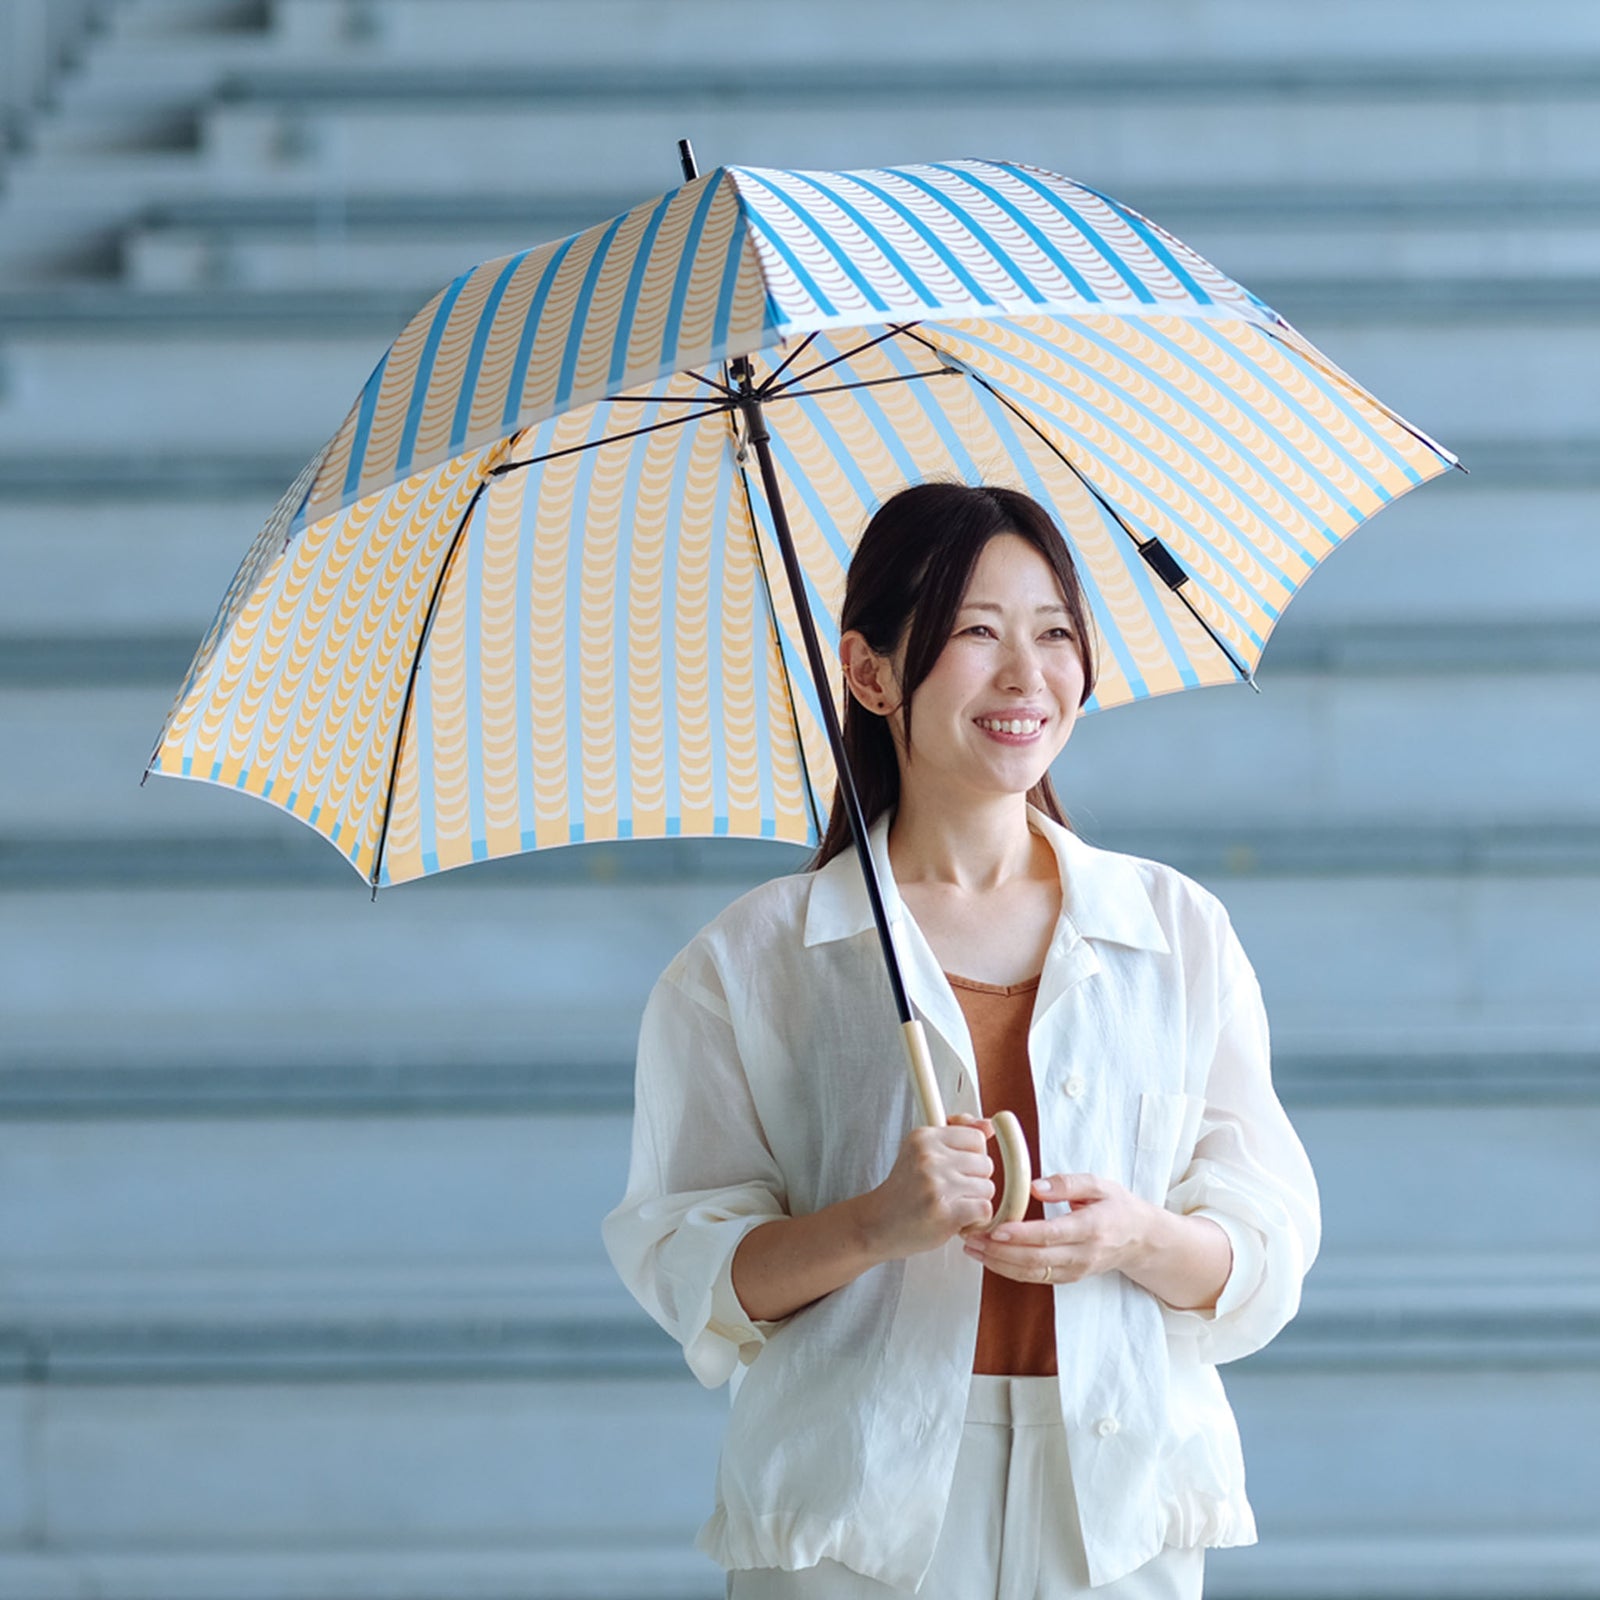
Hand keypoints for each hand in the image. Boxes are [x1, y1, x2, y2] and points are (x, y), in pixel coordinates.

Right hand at [861, 1114, 996, 1261]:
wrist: (877, 1224)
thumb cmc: (904, 1190)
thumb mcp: (922, 1150)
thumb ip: (957, 1132)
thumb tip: (989, 1125)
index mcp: (924, 1137)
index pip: (977, 1138)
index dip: (972, 1156)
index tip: (957, 1167)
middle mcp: (929, 1157)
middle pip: (985, 1164)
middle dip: (974, 1180)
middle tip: (951, 1190)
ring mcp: (937, 1185)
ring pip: (987, 1188)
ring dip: (974, 1201)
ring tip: (952, 1205)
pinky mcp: (945, 1213)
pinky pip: (984, 1210)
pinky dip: (976, 1220)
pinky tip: (957, 1220)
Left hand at [962, 1171, 1153, 1285]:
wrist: (1140, 1239)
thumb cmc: (1117, 1206)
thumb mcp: (1100, 1184)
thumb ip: (1067, 1183)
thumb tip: (1034, 1186)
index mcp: (1091, 1228)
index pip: (1051, 1234)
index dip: (1022, 1235)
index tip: (996, 1228)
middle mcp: (1083, 1254)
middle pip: (1036, 1258)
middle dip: (1000, 1252)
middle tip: (972, 1239)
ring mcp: (1075, 1270)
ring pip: (1032, 1273)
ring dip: (999, 1264)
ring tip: (973, 1249)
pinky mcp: (1068, 1277)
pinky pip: (1036, 1277)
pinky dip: (1010, 1270)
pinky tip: (990, 1258)